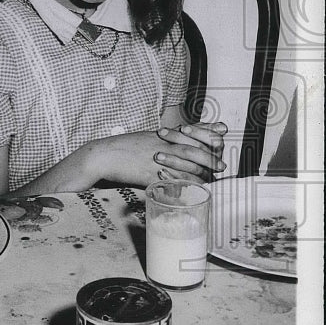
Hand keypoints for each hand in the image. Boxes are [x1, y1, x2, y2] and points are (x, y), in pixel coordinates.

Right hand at [84, 131, 223, 188]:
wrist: (103, 155)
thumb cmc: (124, 147)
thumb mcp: (147, 136)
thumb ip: (166, 137)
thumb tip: (182, 136)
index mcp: (163, 135)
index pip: (193, 133)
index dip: (210, 136)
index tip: (221, 140)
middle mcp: (163, 145)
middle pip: (195, 150)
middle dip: (211, 158)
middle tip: (221, 166)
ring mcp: (157, 159)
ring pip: (188, 166)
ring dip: (203, 174)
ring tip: (211, 179)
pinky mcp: (151, 174)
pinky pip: (173, 182)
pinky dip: (186, 186)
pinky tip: (193, 190)